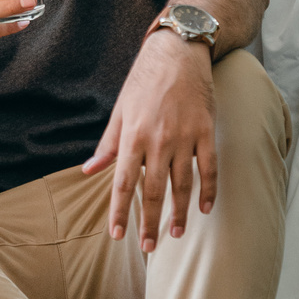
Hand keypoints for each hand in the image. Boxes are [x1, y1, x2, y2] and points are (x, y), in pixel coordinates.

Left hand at [83, 32, 216, 249]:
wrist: (178, 52)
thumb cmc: (144, 81)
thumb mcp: (119, 110)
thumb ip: (108, 144)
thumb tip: (90, 171)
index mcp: (132, 136)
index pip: (123, 183)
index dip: (119, 211)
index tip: (117, 234)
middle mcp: (158, 140)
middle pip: (153, 190)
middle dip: (150, 222)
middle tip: (149, 246)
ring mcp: (184, 137)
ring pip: (182, 184)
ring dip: (179, 213)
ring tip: (175, 234)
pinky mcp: (206, 131)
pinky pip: (209, 168)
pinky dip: (209, 190)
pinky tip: (205, 209)